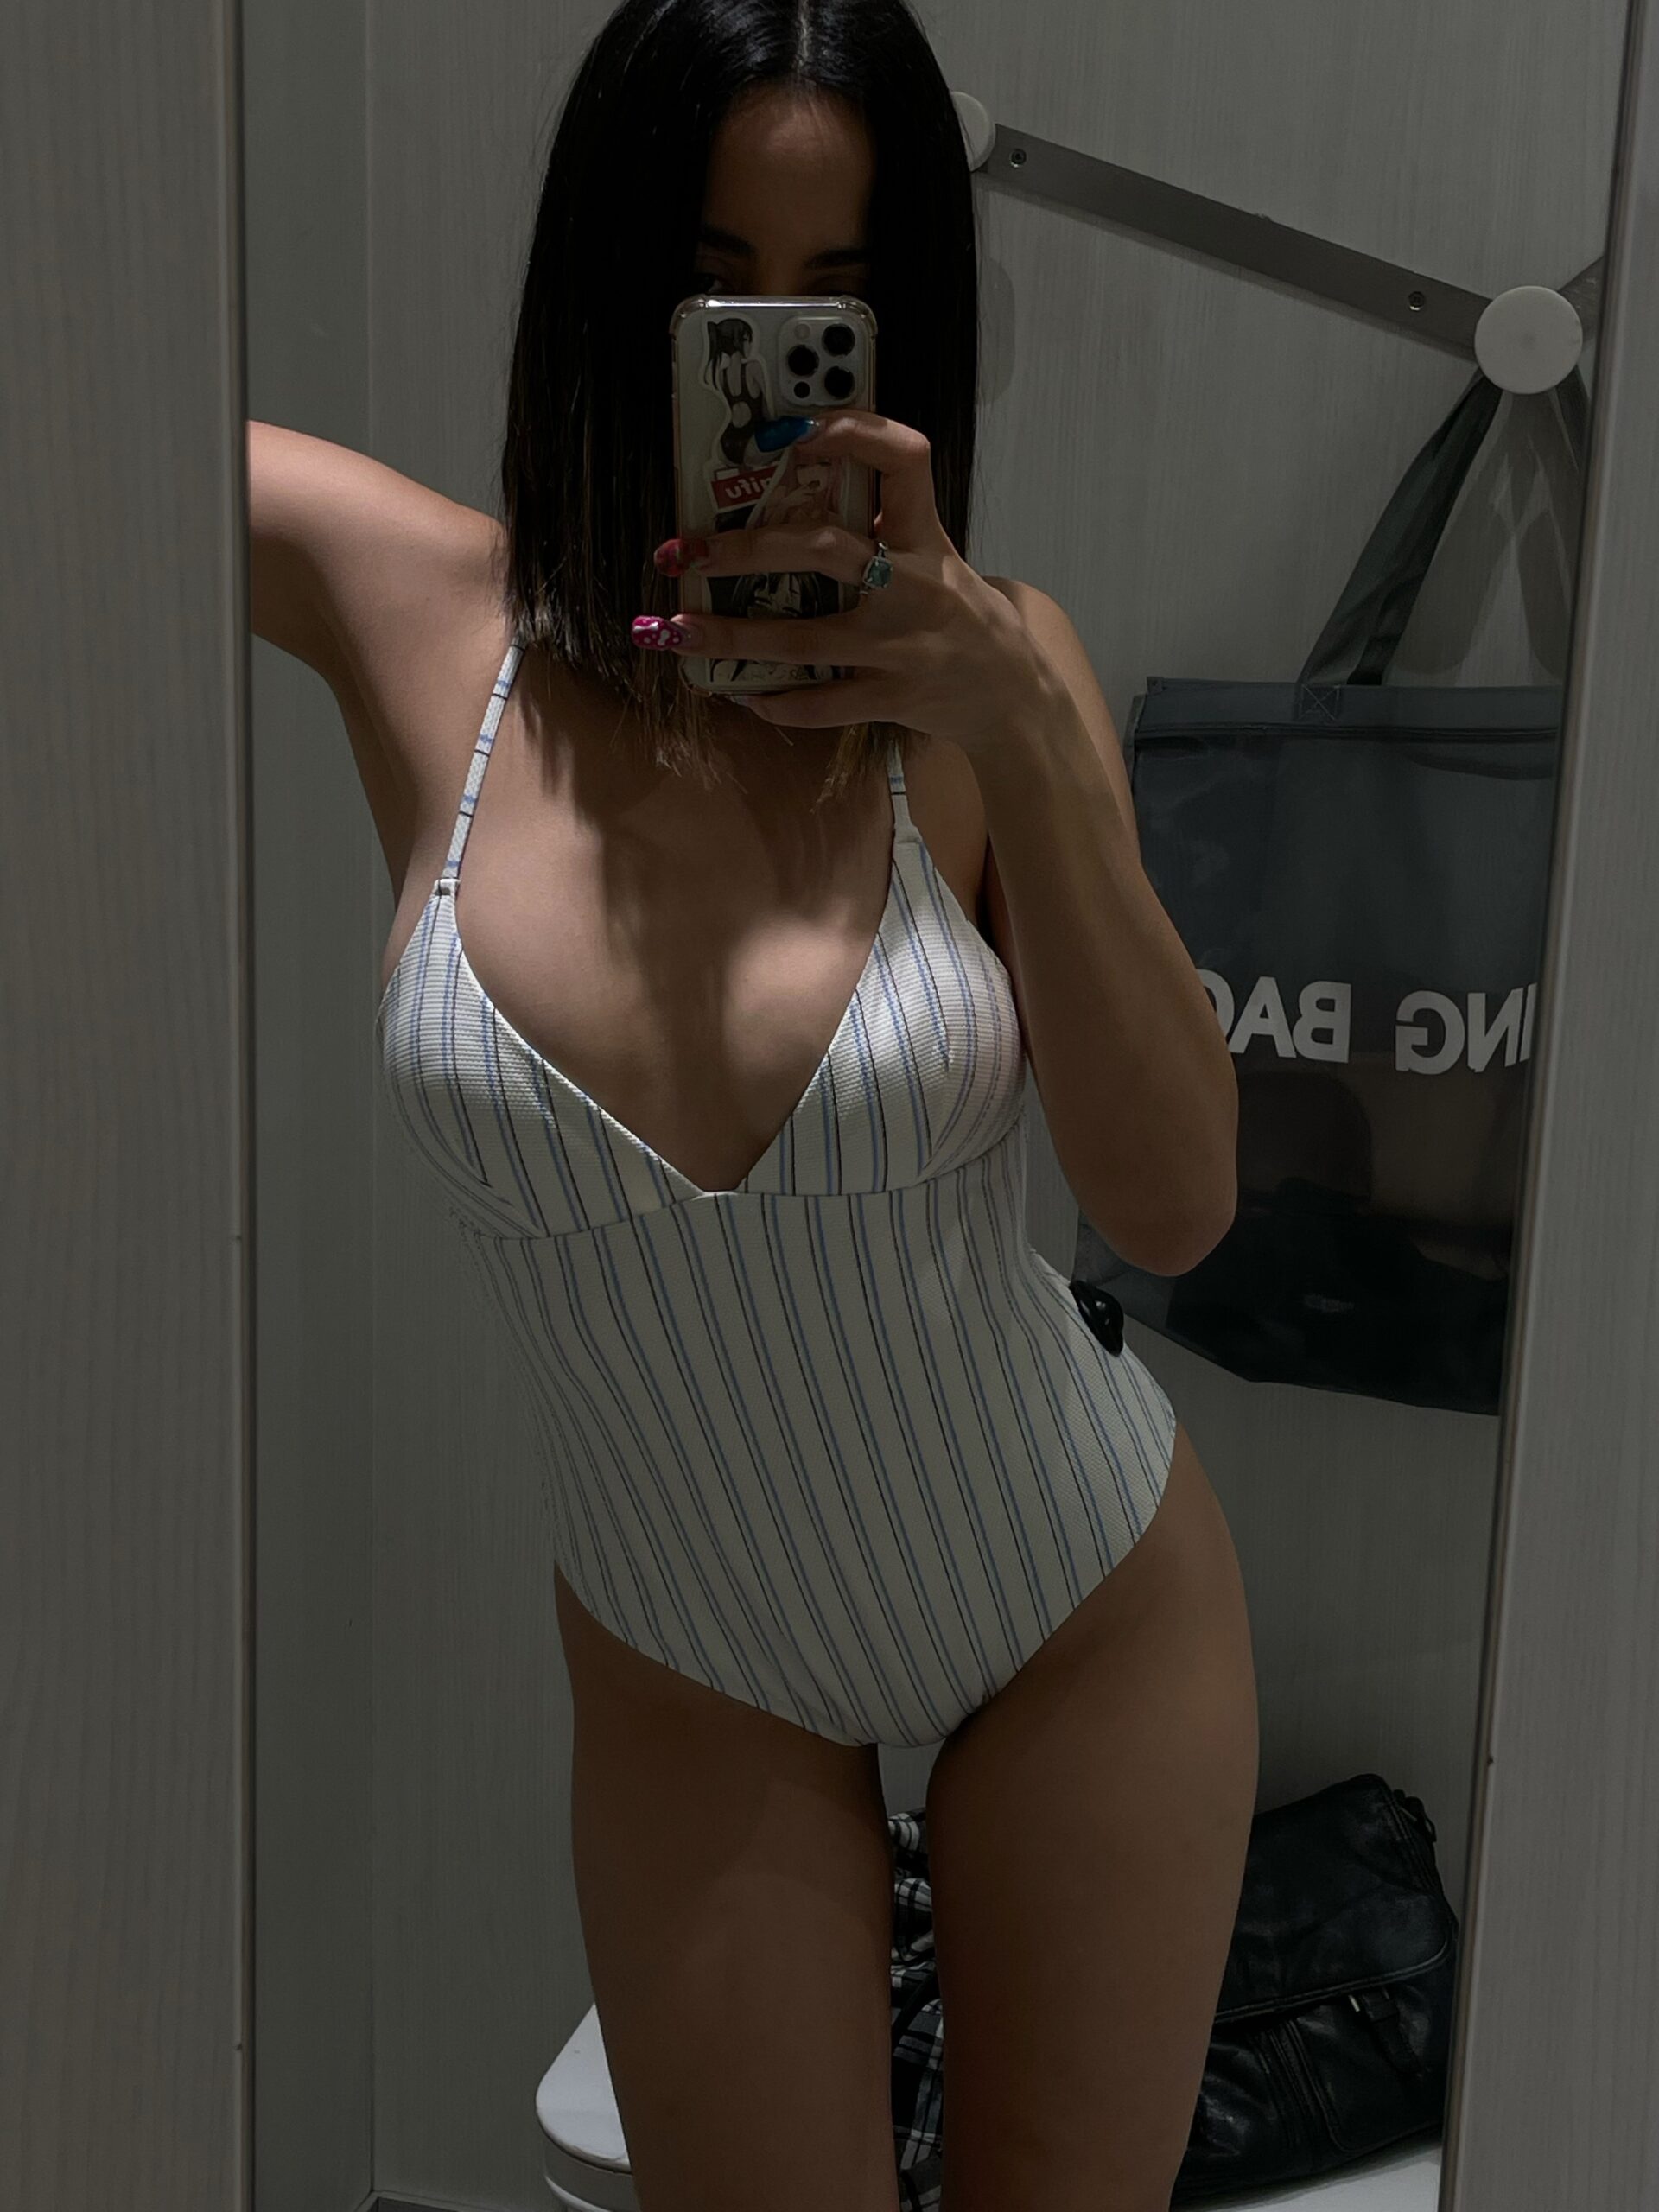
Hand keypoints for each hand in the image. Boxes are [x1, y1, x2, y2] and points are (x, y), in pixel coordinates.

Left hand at [632, 409, 1060, 761]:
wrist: (1012, 696)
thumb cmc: (963, 615)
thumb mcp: (941, 556)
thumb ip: (888, 524)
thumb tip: (804, 483)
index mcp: (928, 537)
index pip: (903, 458)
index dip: (852, 433)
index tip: (793, 433)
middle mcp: (915, 586)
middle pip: (823, 550)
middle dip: (745, 548)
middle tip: (688, 548)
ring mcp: (900, 648)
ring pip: (803, 639)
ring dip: (730, 635)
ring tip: (674, 629)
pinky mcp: (891, 699)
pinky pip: (822, 702)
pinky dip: (777, 700)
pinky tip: (743, 693)